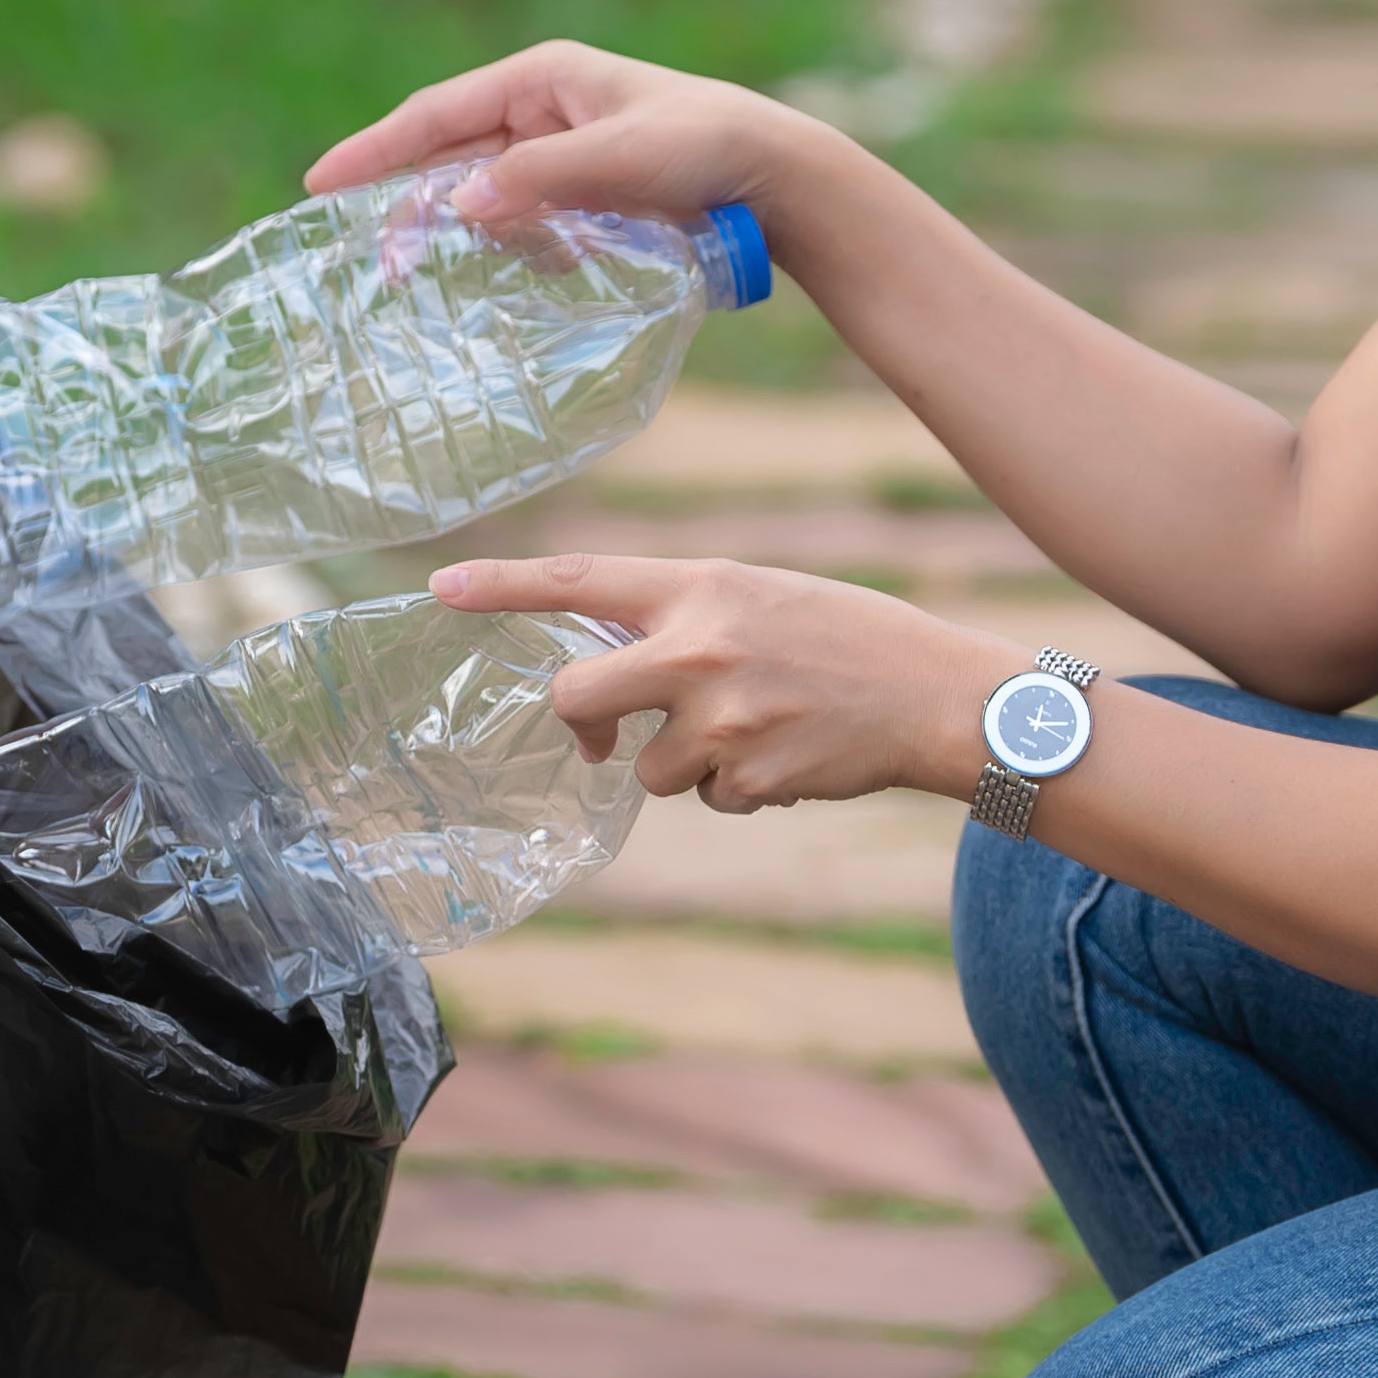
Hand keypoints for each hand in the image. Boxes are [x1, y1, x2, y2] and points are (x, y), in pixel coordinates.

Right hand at [305, 41, 818, 233]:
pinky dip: (516, 253)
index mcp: (543, 79)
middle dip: (411, 207)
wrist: (782, 178)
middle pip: (451, 161)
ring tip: (436, 280)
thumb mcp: (619, 157)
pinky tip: (526, 280)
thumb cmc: (707, 144)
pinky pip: (528, 227)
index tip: (318, 185)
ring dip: (468, 238)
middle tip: (374, 265)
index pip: (436, 113)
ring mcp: (565, 157)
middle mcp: (545, 112)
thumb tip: (456, 207)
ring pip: (487, 201)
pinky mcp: (588, 198)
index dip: (373, 150)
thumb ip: (538, 181)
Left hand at [436, 551, 1019, 814]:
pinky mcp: (750, 776)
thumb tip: (607, 673)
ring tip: (756, 730)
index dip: (503, 585)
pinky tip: (790, 755)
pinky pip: (708, 798)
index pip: (582, 579)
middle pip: (579, 695)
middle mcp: (700, 647)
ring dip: (685, 762)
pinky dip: (736, 787)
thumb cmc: (846, 638)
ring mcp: (723, 717)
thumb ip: (683, 619)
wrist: (938, 695)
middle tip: (598, 734)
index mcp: (702, 587)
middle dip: (581, 723)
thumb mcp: (760, 596)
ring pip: (648, 768)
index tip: (439, 586)